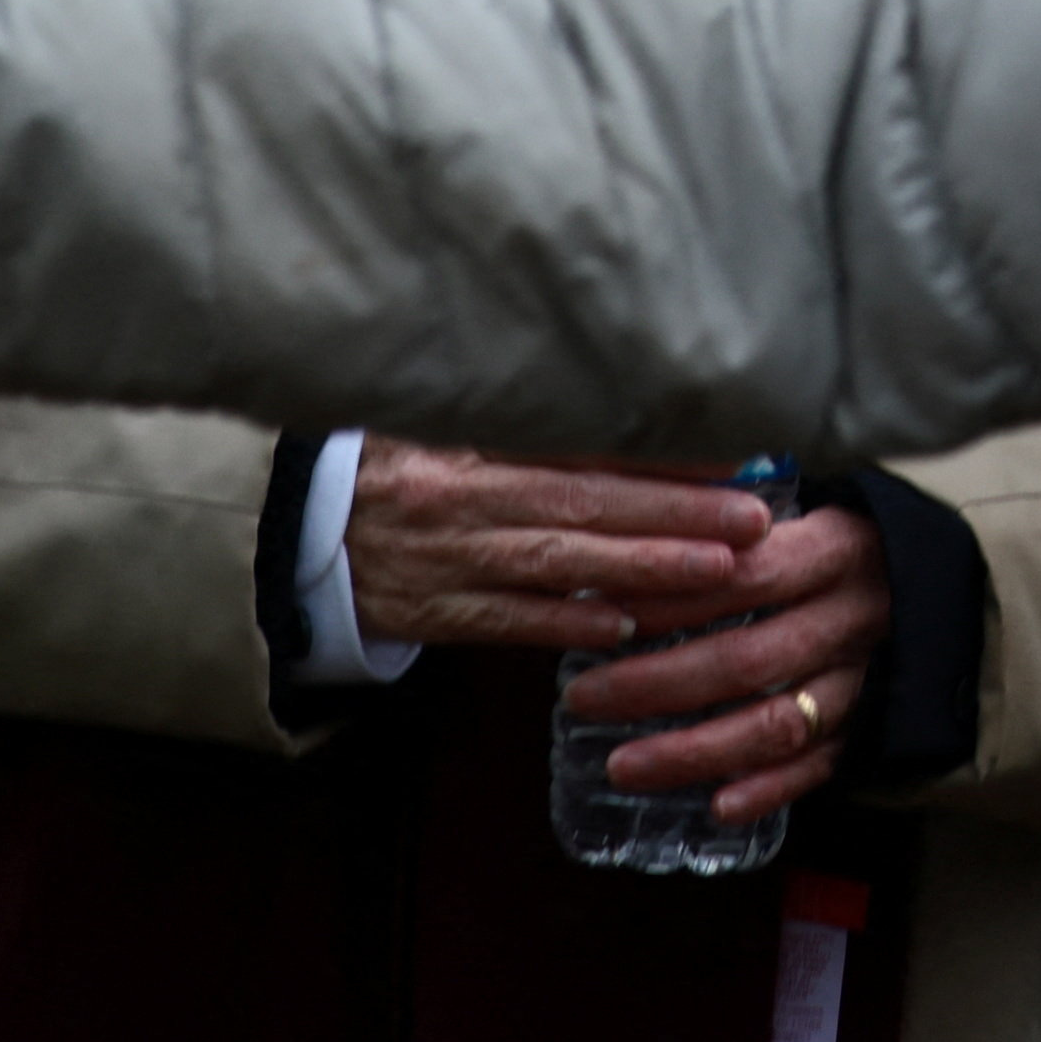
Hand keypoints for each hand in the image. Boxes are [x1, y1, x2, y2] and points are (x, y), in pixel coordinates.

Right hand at [347, 440, 774, 654]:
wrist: (289, 527)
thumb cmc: (385, 466)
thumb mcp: (442, 427)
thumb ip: (522, 426)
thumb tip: (629, 415)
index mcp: (469, 444)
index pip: (578, 447)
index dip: (654, 455)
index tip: (726, 457)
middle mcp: (463, 500)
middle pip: (584, 504)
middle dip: (674, 513)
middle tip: (751, 518)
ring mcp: (448, 560)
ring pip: (558, 564)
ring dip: (641, 568)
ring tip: (715, 570)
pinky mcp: (434, 612)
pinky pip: (507, 622)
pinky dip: (566, 623)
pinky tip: (624, 626)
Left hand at [570, 498, 890, 824]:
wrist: (948, 584)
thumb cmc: (850, 543)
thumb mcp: (811, 511)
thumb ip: (735, 527)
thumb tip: (631, 538)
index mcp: (836, 550)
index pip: (747, 576)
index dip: (672, 599)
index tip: (602, 615)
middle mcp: (852, 618)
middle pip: (750, 659)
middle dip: (658, 684)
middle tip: (583, 699)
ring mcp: (864, 678)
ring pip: (778, 725)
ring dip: (696, 752)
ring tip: (621, 768)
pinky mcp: (873, 724)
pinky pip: (820, 766)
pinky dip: (770, 790)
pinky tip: (716, 808)